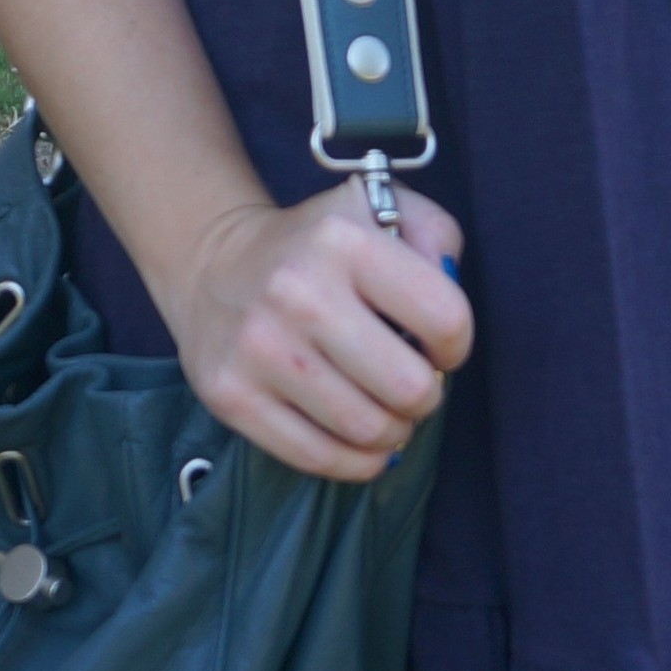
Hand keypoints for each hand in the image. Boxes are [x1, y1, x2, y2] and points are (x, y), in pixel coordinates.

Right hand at [171, 177, 473, 481]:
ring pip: (366, 429)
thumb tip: (446, 296)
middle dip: (426, 397)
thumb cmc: (318, 246)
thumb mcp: (380, 209)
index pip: (444, 318)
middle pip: (408, 387)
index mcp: (343, 241)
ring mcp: (259, 348)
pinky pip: (317, 457)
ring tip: (386, 412)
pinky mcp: (231, 394)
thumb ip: (434, 238)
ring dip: (392, 431)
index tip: (437, 346)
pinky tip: (362, 443)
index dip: (455, 344)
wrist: (215, 264)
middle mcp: (297, 292)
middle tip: (412, 387)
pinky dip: (356, 462)